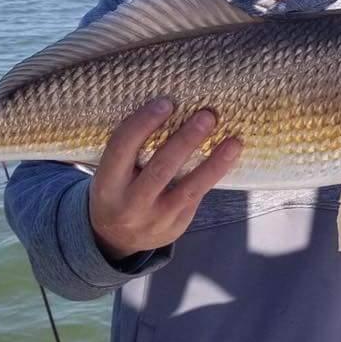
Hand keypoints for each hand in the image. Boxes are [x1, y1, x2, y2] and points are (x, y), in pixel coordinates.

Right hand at [89, 97, 242, 261]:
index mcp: (107, 184)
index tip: (167, 103)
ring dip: (213, 163)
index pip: (122, 148)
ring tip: (233, 142)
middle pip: (160, 169)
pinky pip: (197, 197)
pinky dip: (214, 175)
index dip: (143, 123)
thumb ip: (132, 149)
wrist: (116, 238)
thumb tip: (170, 109)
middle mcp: (129, 204)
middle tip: (207, 116)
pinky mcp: (175, 226)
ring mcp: (155, 219)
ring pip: (188, 189)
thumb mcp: (111, 172)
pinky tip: (229, 157)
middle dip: (186, 140)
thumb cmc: (117, 189)